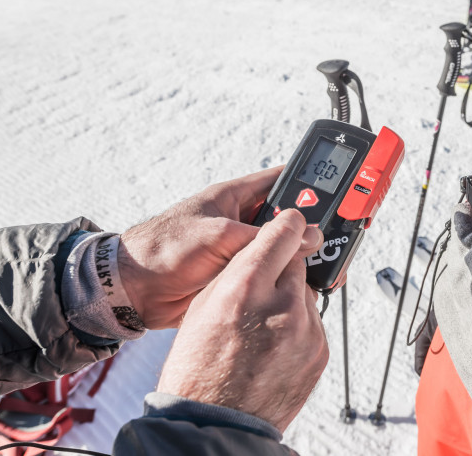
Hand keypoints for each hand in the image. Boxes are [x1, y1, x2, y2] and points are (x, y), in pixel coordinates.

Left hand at [117, 166, 322, 328]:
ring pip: (283, 250)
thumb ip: (262, 237)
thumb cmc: (163, 250)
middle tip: (338, 236)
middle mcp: (242, 221)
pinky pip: (271, 274)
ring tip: (325, 264)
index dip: (309, 183)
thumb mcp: (218, 235)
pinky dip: (285, 279)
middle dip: (312, 227)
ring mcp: (242, 250)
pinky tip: (301, 286)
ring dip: (300, 257)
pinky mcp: (240, 276)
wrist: (133, 291)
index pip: (282, 180)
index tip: (339, 187)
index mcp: (236, 197)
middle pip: (289, 219)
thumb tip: (305, 237)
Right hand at [156, 209, 328, 431]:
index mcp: (246, 287)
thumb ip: (240, 269)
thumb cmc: (199, 367)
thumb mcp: (204, 305)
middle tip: (262, 290)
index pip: (284, 232)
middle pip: (297, 262)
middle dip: (281, 269)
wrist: (216, 422)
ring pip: (305, 293)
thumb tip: (266, 247)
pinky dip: (297, 327)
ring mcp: (305, 331)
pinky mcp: (319, 351)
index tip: (292, 221)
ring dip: (289, 300)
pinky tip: (274, 345)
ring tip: (262, 327)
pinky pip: (312, 322)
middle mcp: (281, 305)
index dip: (287, 224)